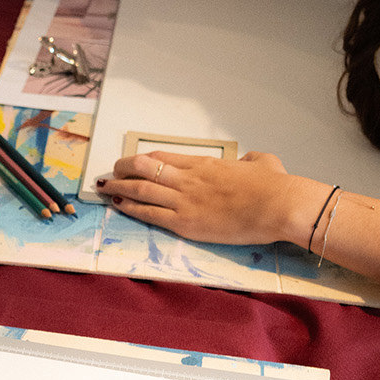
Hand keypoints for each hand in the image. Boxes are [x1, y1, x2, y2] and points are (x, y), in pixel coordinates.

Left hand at [95, 150, 310, 244]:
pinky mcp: (186, 223)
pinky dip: (130, 207)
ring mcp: (184, 200)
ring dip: (118, 187)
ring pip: (140, 189)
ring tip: (103, 187)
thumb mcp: (262, 163)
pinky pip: (149, 213)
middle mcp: (188, 179)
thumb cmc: (273, 185)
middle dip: (122, 169)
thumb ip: (251, 161)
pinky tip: (117, 204)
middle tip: (110, 172)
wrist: (276, 205)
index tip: (129, 161)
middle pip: (144, 167)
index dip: (141, 159)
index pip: (162, 157)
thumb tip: (251, 162)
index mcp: (204, 164)